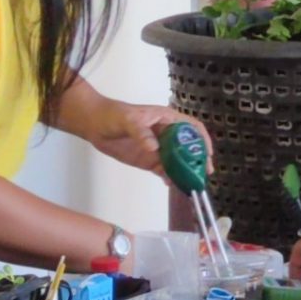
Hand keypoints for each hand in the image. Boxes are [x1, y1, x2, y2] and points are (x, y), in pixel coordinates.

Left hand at [79, 100, 209, 173]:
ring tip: (190, 182)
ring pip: (177, 161)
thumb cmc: (112, 114)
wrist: (94, 125)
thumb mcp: (128, 120)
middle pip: (188, 147)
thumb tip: (154, 148)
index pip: (191, 127)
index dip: (201, 139)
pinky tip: (172, 184)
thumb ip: (141, 133)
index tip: (206, 153)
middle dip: (197, 159)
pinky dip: (169, 177)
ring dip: (184, 171)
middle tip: (204, 173)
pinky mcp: (148, 160)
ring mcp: (157, 148)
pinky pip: (163, 170)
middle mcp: (166, 134)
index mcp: (166, 119)